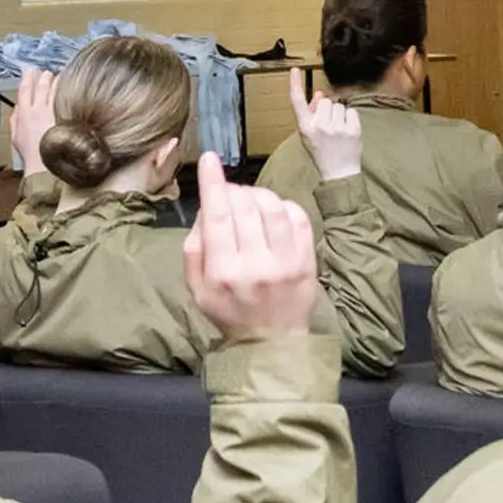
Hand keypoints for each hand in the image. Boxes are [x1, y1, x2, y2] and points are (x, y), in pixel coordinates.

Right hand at [9, 68, 58, 172]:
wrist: (43, 163)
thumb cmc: (30, 152)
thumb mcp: (16, 136)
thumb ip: (15, 120)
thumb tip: (18, 108)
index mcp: (23, 113)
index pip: (24, 89)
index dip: (27, 77)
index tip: (29, 70)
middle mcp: (37, 109)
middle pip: (40, 86)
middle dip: (43, 76)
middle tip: (45, 72)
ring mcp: (51, 112)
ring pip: (53, 90)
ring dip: (55, 81)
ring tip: (58, 76)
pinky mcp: (63, 116)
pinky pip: (64, 99)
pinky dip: (65, 90)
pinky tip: (70, 87)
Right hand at [183, 153, 321, 344]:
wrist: (271, 342)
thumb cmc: (229, 311)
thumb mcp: (196, 288)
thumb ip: (195, 247)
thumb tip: (207, 208)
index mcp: (223, 273)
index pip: (218, 216)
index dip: (213, 183)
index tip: (210, 159)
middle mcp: (255, 266)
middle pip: (245, 206)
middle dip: (234, 190)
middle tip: (229, 196)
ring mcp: (286, 263)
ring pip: (273, 207)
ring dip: (259, 195)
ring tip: (251, 203)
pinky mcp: (308, 261)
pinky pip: (298, 217)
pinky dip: (284, 205)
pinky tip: (274, 213)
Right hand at [289, 70, 363, 181]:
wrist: (339, 172)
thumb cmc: (322, 151)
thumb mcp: (309, 134)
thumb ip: (312, 112)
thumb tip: (320, 93)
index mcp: (305, 128)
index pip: (297, 102)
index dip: (295, 85)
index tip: (295, 70)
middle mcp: (320, 126)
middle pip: (325, 100)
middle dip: (327, 109)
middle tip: (328, 127)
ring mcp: (338, 128)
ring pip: (339, 105)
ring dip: (339, 114)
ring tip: (338, 131)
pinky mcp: (353, 129)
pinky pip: (351, 111)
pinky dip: (350, 119)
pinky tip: (347, 131)